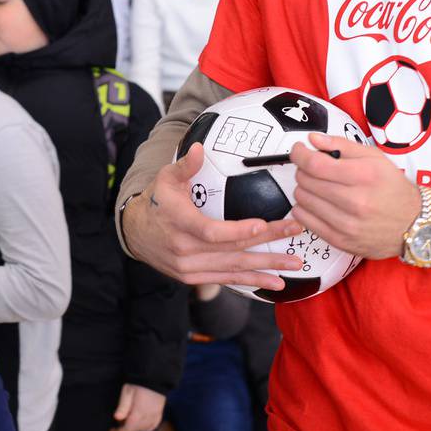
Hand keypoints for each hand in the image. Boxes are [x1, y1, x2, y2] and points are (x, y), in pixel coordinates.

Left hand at [112, 383, 165, 430]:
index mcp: (138, 413)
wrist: (154, 377)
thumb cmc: (139, 383)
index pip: (127, 429)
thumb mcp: (127, 392)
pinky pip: (153, 426)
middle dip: (126, 428)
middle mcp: (147, 417)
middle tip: (120, 420)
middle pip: (135, 429)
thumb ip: (122, 406)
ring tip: (130, 420)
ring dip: (135, 428)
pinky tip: (141, 423)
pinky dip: (146, 427)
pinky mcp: (159, 413)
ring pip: (144, 429)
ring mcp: (155, 416)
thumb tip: (117, 418)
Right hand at [119, 143, 303, 289]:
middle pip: (232, 250)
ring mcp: (190, 268)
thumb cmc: (157, 201)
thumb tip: (199, 147)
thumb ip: (186, 165)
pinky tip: (274, 282)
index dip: (237, 230)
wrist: (135, 234)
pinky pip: (227, 279)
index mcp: (179, 224)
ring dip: (266, 268)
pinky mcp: (194, 278)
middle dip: (267, 244)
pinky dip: (251, 281)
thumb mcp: (166, 178)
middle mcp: (185, 251)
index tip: (262, 225)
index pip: (211, 231)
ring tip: (294, 265)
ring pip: (234, 269)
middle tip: (295, 234)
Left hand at [287, 132, 420, 261]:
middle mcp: (355, 201)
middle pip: (306, 181)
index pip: (315, 164)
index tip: (298, 150)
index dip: (300, 154)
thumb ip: (342, 145)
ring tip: (318, 187)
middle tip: (314, 169)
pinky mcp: (340, 241)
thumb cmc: (393, 188)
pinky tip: (316, 203)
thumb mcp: (375, 158)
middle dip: (304, 170)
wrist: (414, 224)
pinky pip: (305, 220)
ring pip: (302, 200)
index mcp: (364, 176)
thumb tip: (313, 140)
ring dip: (304, 189)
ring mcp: (347, 224)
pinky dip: (304, 208)